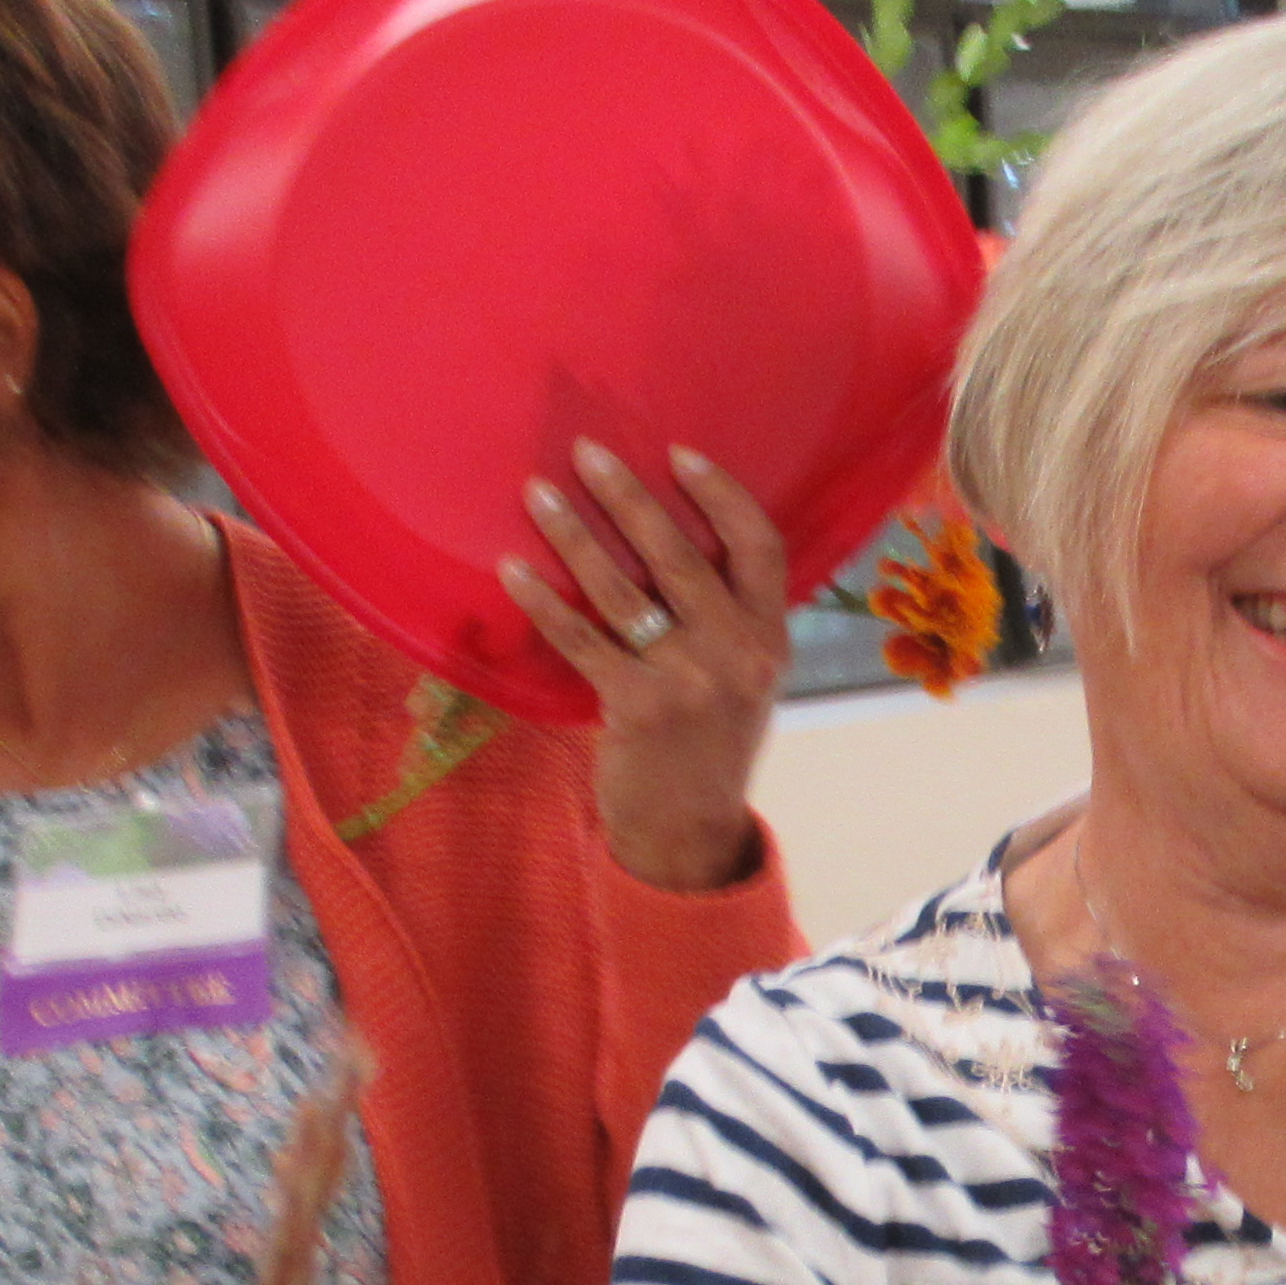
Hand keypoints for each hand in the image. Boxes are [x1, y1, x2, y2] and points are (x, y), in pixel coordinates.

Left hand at [501, 442, 792, 892]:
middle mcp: (738, 652)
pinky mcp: (638, 708)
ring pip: (625, 589)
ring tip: (538, 494)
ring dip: (575, 535)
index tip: (677, 453)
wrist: (690, 831)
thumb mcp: (746, 679)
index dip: (721, 494)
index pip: (761, 545)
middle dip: (629, 497)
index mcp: (772, 638)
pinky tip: (513, 571)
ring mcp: (689, 680)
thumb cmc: (709, 745)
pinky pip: (582, 639)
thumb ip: (729, 617)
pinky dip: (545, 602)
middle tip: (587, 453)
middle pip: (681, 554)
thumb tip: (671, 536)